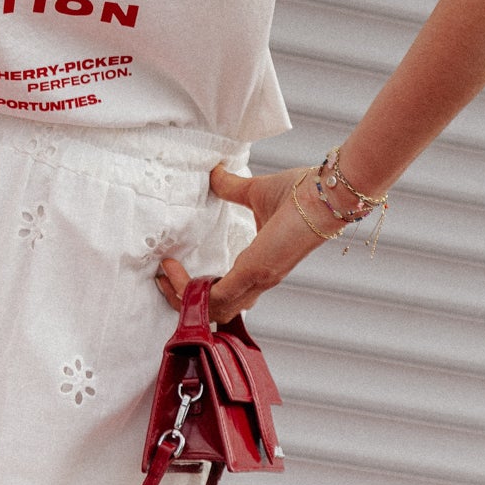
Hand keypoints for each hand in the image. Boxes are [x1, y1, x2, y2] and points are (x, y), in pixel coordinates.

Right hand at [155, 163, 342, 323]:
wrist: (324, 193)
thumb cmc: (302, 193)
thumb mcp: (257, 193)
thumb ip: (233, 189)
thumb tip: (214, 174)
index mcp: (260, 267)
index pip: (225, 293)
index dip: (196, 288)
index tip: (173, 269)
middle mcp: (259, 281)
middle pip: (216, 311)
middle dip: (183, 301)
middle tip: (161, 282)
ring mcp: (258, 280)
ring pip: (213, 310)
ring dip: (183, 298)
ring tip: (164, 277)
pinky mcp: (255, 272)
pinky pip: (217, 297)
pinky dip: (192, 292)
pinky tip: (176, 273)